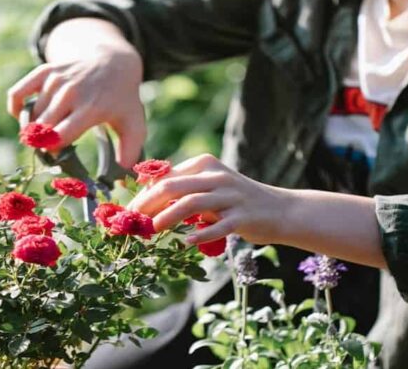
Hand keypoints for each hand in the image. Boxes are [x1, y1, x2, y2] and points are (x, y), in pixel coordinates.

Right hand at [6, 19, 145, 166]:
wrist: (113, 62)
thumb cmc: (122, 99)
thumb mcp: (134, 124)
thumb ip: (131, 151)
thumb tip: (122, 174)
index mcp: (91, 108)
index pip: (59, 136)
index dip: (53, 151)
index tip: (59, 156)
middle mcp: (71, 93)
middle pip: (41, 128)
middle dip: (42, 143)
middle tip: (51, 146)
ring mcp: (56, 80)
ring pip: (30, 115)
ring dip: (33, 128)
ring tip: (46, 132)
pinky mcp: (45, 71)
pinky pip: (17, 94)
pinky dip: (16, 109)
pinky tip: (26, 117)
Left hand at [129, 154, 290, 244]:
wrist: (279, 210)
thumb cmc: (237, 202)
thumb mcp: (211, 188)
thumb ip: (184, 190)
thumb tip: (146, 199)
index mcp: (206, 165)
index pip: (167, 176)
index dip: (144, 194)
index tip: (128, 211)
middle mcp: (218, 177)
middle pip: (174, 186)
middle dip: (148, 204)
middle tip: (133, 222)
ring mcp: (231, 196)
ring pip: (191, 203)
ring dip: (168, 217)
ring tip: (152, 230)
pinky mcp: (242, 216)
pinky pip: (218, 225)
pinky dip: (201, 233)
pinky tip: (187, 242)